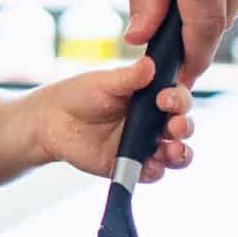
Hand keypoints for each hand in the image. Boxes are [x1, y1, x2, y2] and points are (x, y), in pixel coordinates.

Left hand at [33, 56, 193, 183]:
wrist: (53, 121)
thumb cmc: (80, 95)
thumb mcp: (104, 82)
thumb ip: (128, 77)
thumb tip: (149, 64)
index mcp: (151, 98)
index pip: (177, 98)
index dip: (178, 99)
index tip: (165, 99)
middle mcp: (154, 122)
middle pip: (182, 127)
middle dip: (184, 127)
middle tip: (174, 126)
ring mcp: (145, 145)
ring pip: (176, 154)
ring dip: (181, 153)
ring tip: (172, 150)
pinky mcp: (132, 165)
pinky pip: (152, 173)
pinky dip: (156, 171)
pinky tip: (151, 165)